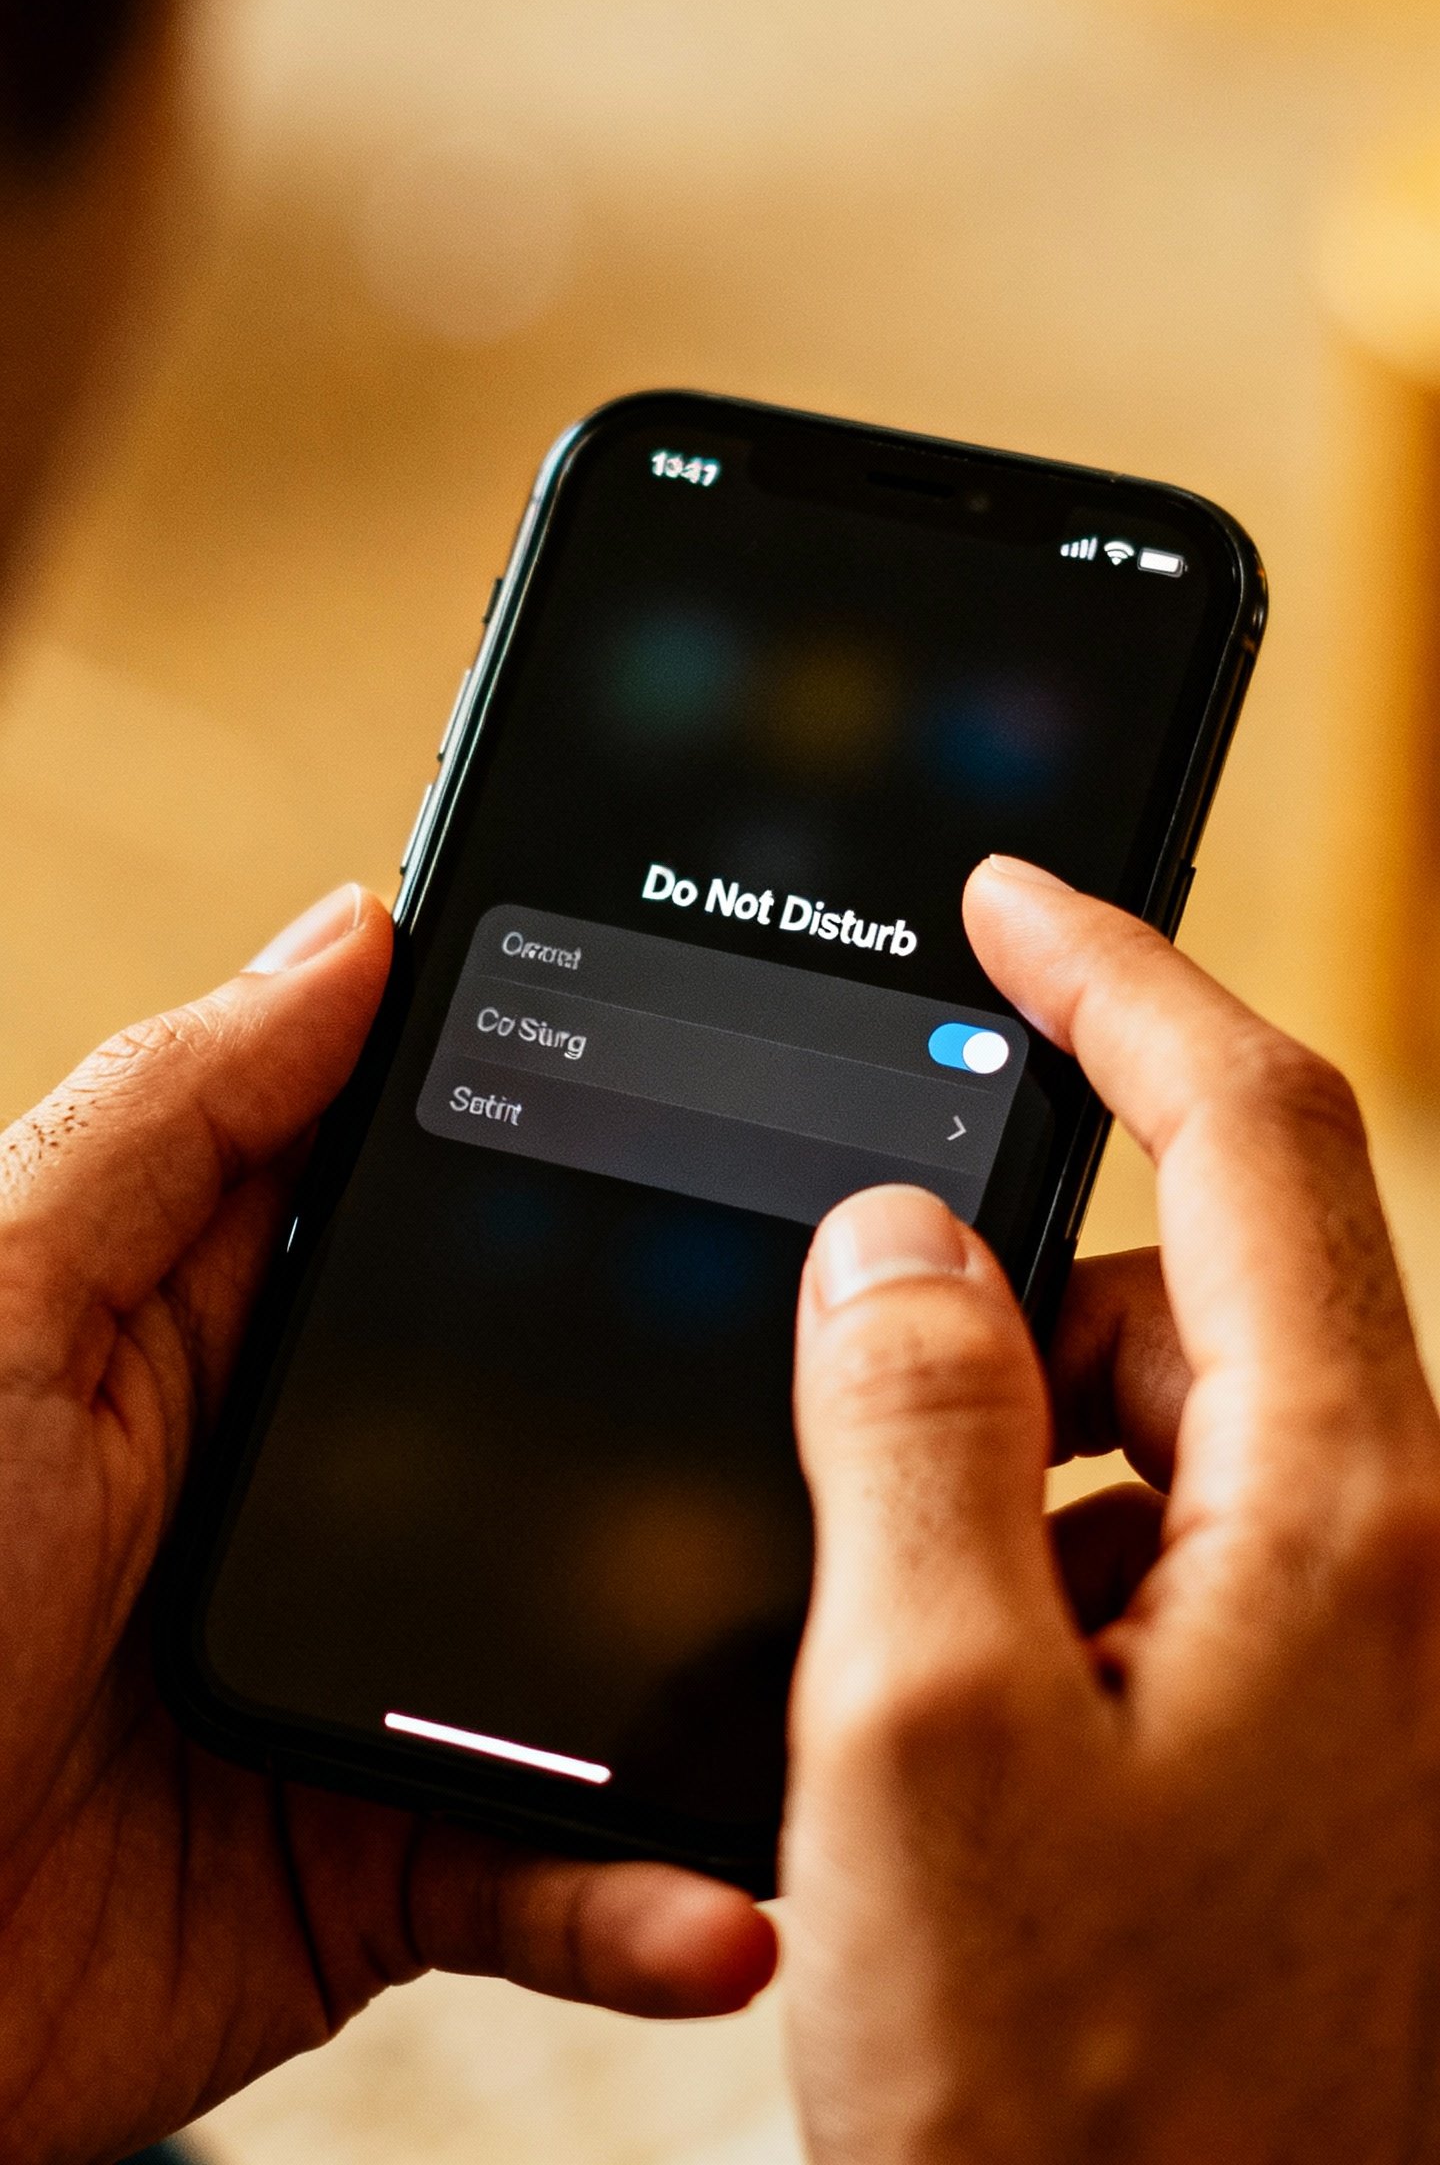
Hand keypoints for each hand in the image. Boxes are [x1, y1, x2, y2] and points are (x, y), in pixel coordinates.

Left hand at [0, 888, 774, 2164]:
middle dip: (730, 1405)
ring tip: (865, 1643)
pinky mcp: (381, 1868)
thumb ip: (176, 1118)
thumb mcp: (1, 1297)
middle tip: (897, 1385)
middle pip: (574, 1410)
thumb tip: (355, 930)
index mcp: (227, 1326)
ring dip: (733, 1664)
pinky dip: (648, 1898)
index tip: (767, 1086)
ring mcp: (369, 1675)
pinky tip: (720, 1899)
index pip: (451, 1191)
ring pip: (605, 1651)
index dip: (601, 1130)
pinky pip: (553, 1876)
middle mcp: (324, 1485)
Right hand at [783, 856, 1439, 2164]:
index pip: (1251, 1128)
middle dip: (1012, 1293)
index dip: (1119, 973)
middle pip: (1197, 1283)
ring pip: (1174, 1422)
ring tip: (908, 1665)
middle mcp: (1399, 1560)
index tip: (1012, 892)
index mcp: (1346, 1515)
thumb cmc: (1092, 2119)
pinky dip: (1053, 1561)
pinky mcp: (1327, 1731)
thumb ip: (908, 1432)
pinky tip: (962, 1718)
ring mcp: (1373, 1651)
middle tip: (858, 1418)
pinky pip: (1178, 1546)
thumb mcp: (923, 1740)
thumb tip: (895, 1237)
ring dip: (1018, 1458)